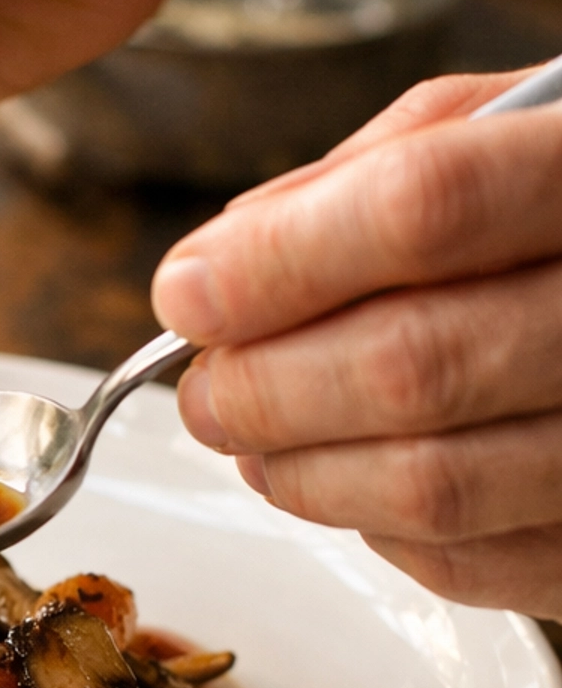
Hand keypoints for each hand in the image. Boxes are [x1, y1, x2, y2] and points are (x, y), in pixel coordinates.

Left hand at [152, 71, 561, 616]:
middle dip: (266, 387)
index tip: (189, 292)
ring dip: (301, 472)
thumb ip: (368, 173)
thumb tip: (225, 259)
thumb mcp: (499, 124)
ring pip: (433, 486)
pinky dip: (375, 530)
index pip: (424, 211)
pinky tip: (348, 478)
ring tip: (252, 437)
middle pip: (413, 365)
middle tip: (207, 387)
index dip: (280, 262)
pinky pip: (471, 562)